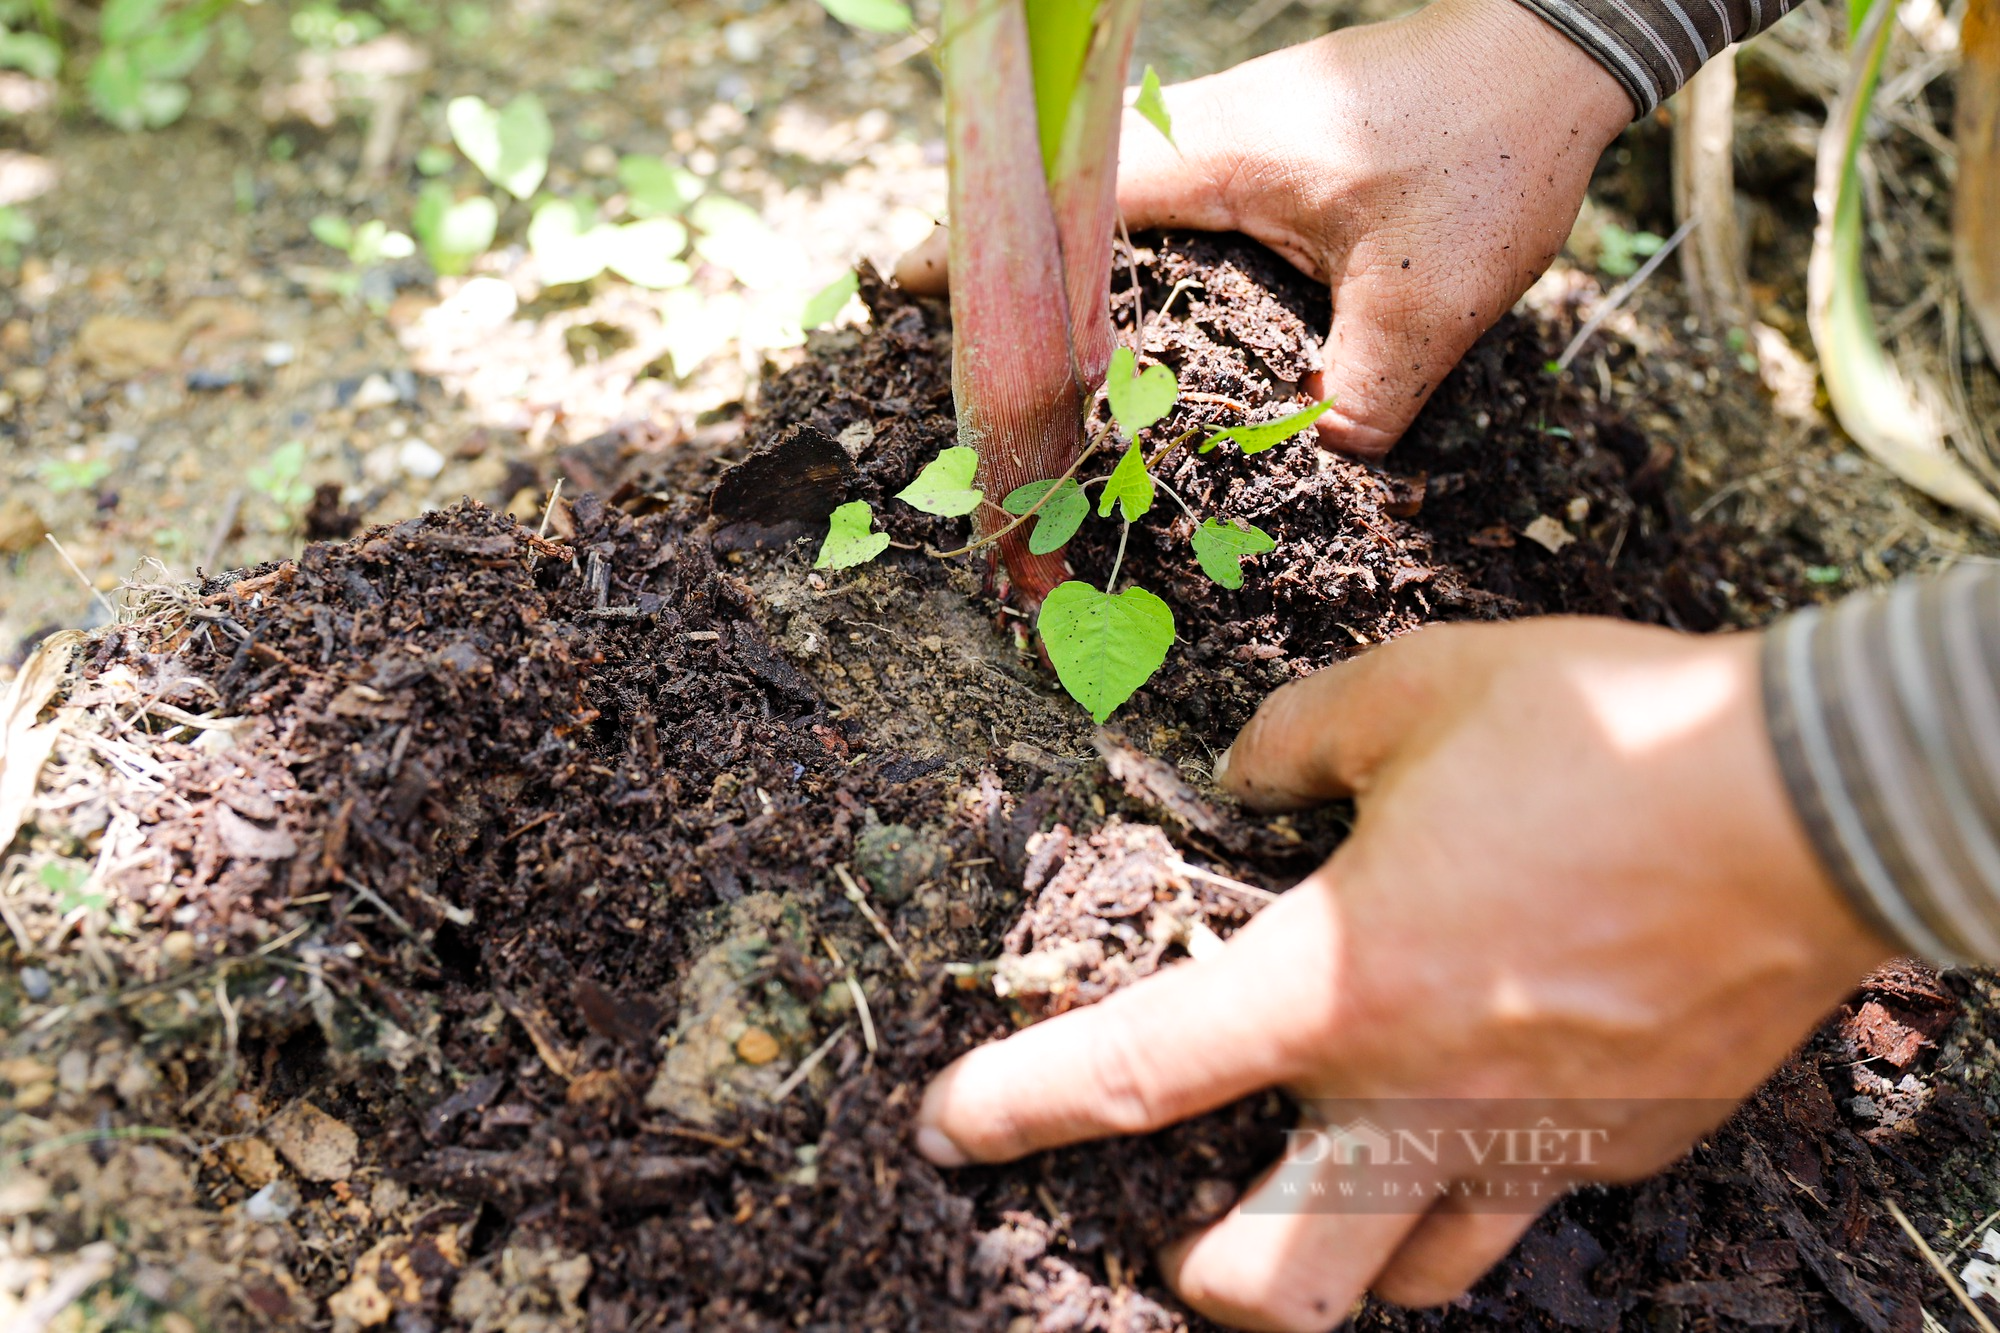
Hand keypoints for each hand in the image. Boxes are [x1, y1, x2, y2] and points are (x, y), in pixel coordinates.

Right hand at [898, 0, 1633, 456]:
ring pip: (1127, 199)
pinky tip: (1153, 308)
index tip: (907, 281)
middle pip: (1078, 201)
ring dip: (1081, 260)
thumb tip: (1316, 475)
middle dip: (1021, 267)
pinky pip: (1181, 199)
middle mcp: (1211, 135)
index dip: (989, 249)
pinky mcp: (1277, 143)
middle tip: (972, 340)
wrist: (1563, 47)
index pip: (1069, 203)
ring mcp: (1241, 133)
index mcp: (1217, 157)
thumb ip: (1361, 400)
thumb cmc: (1488, 150)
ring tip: (1042, 340)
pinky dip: (1146, 250)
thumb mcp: (1428, 302)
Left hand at [915, 619, 1892, 1331]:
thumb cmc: (1605, 737)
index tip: (946, 1132)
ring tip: (1323, 1177)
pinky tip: (1471, 1110)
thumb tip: (1244, 775)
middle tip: (1180, 1225)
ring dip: (1338, 1252)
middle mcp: (1420, 1097)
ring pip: (1400, 1284)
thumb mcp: (1418, 687)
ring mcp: (1527, 1144)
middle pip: (1271, 1285)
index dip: (1014, 1109)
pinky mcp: (1621, 1148)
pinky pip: (1514, 1213)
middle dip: (1201, 1279)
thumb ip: (1298, 738)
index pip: (1133, 1075)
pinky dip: (1463, 1191)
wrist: (1815, 801)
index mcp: (1341, 984)